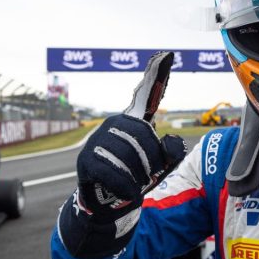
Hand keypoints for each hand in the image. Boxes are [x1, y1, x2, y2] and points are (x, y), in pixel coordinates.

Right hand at [76, 51, 186, 215]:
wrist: (108, 203)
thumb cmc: (135, 178)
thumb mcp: (160, 167)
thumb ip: (172, 153)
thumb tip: (170, 140)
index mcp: (134, 121)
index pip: (147, 96)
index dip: (157, 75)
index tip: (167, 55)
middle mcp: (114, 123)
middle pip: (145, 139)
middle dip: (152, 164)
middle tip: (146, 177)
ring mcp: (98, 139)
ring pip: (130, 158)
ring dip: (138, 178)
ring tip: (133, 184)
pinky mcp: (86, 159)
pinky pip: (115, 173)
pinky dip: (127, 188)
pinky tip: (129, 194)